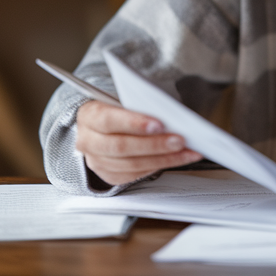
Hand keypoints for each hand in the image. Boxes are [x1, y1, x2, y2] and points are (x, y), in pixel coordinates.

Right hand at [75, 100, 202, 186]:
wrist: (96, 127)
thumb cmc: (113, 110)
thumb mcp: (119, 100)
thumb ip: (138, 106)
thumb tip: (168, 114)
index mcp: (89, 116)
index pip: (110, 120)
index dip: (135, 123)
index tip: (159, 124)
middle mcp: (89, 141)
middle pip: (122, 147)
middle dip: (155, 145)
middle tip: (179, 140)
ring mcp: (97, 161)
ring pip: (132, 164)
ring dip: (163, 159)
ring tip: (186, 152)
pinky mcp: (108, 175)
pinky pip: (135, 175)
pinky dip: (157, 166)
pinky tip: (174, 159)